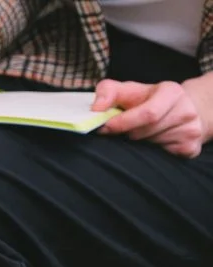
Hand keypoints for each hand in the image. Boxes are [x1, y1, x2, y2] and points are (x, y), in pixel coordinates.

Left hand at [92, 80, 206, 157]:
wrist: (181, 109)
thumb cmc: (148, 100)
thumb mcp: (128, 90)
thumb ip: (108, 92)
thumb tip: (95, 109)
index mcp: (171, 92)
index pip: (148, 114)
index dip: (123, 123)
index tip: (105, 127)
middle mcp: (186, 111)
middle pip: (145, 132)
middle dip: (128, 133)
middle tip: (125, 129)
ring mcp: (191, 131)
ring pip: (151, 145)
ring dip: (138, 142)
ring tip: (142, 132)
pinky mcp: (191, 148)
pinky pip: (161, 156)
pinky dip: (151, 152)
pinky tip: (154, 141)